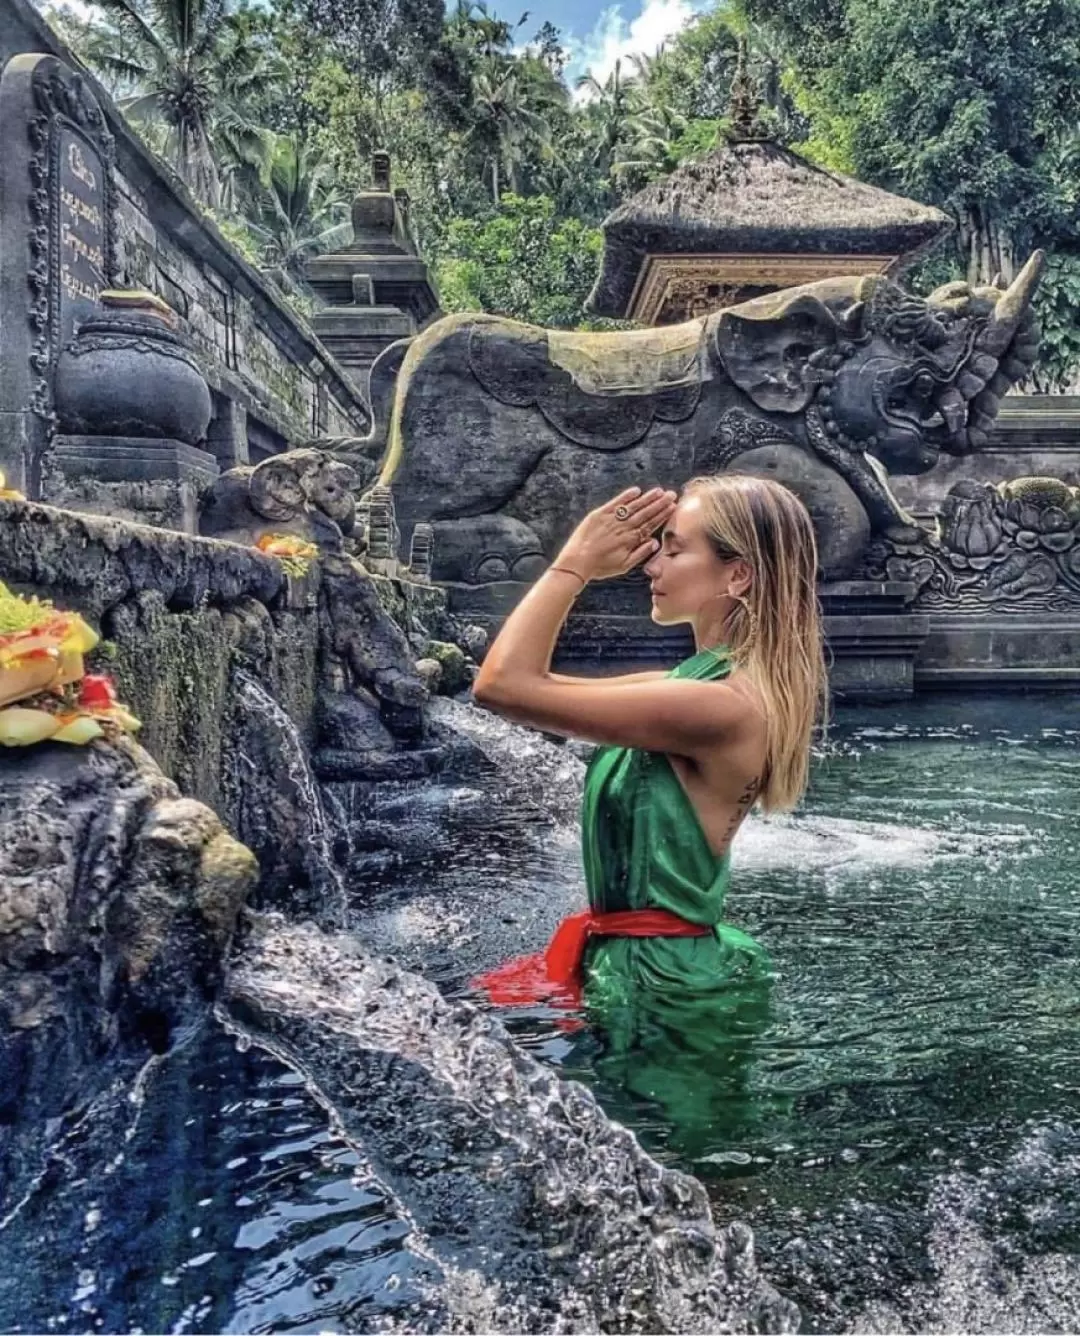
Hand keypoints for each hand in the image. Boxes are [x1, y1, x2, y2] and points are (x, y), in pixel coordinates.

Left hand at [554, 486, 676, 582]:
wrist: (577, 562)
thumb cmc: (600, 567)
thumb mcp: (624, 566)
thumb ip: (640, 553)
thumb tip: (654, 543)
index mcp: (630, 540)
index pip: (650, 524)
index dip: (662, 515)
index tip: (672, 507)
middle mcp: (623, 528)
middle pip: (645, 513)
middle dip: (659, 503)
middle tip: (671, 494)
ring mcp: (611, 520)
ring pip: (633, 506)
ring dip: (647, 498)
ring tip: (659, 491)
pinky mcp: (599, 514)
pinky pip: (616, 503)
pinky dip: (626, 496)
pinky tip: (636, 490)